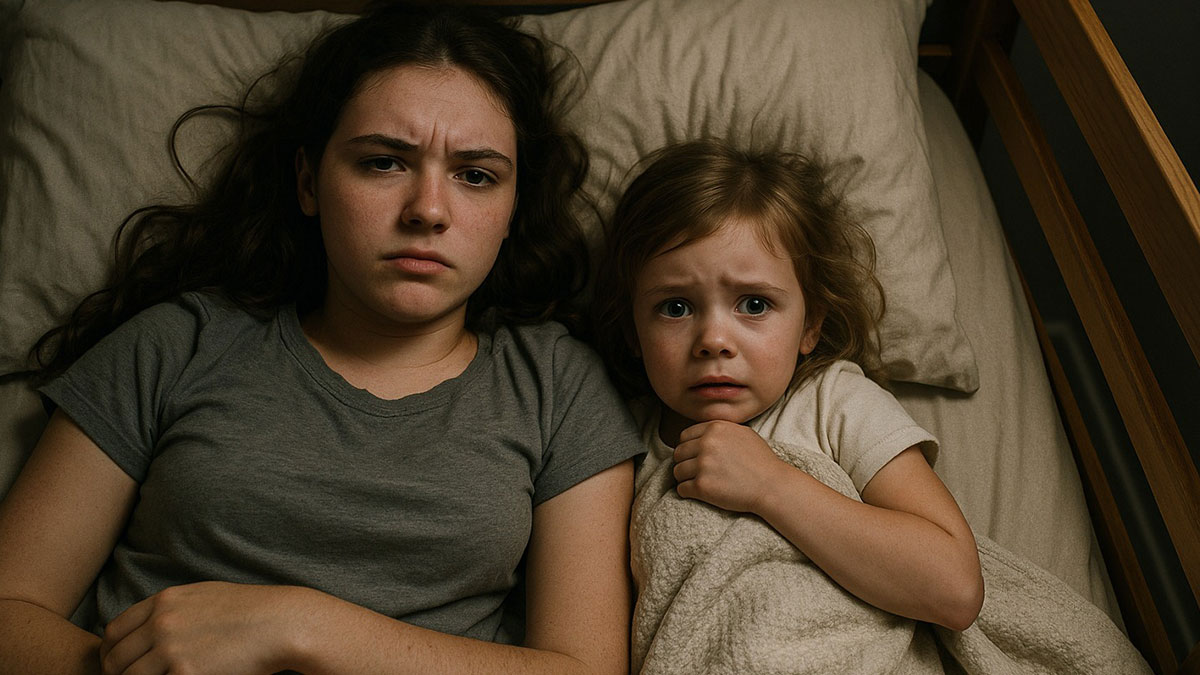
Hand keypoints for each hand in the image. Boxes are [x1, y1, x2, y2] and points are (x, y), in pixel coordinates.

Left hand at [98, 581, 304, 674]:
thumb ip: (172, 609)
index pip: (114, 631)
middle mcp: (161, 624)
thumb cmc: (249, 610)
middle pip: (115, 658)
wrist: (280, 623)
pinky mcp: (185, 674)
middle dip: (117, 673)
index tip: (119, 663)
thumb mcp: (204, 596)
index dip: (111, 651)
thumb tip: (149, 627)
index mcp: (164, 602)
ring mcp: (171, 650)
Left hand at [672, 420, 784, 512]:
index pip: (684, 436)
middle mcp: (707, 444)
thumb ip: (719, 430)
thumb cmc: (760, 461)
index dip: (688, 448)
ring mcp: (703, 465)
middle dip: (684, 463)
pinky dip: (687, 492)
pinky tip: (698, 492)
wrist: (772, 485)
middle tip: (695, 472)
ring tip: (697, 482)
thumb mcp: (742, 433)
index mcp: (715, 428)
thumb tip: (699, 435)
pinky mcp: (702, 486)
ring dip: (684, 478)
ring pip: (677, 471)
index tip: (694, 457)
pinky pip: (682, 489)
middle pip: (678, 453)